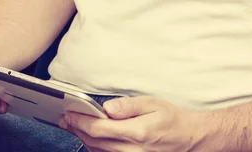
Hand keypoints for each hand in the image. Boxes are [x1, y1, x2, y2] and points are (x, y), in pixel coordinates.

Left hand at [59, 96, 206, 151]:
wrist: (186, 139)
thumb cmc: (170, 119)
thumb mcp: (152, 103)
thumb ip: (129, 105)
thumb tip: (107, 107)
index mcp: (137, 133)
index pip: (99, 129)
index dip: (81, 122)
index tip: (69, 114)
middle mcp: (132, 151)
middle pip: (95, 142)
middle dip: (77, 130)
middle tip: (65, 119)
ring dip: (84, 139)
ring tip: (74, 126)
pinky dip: (95, 148)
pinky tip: (90, 138)